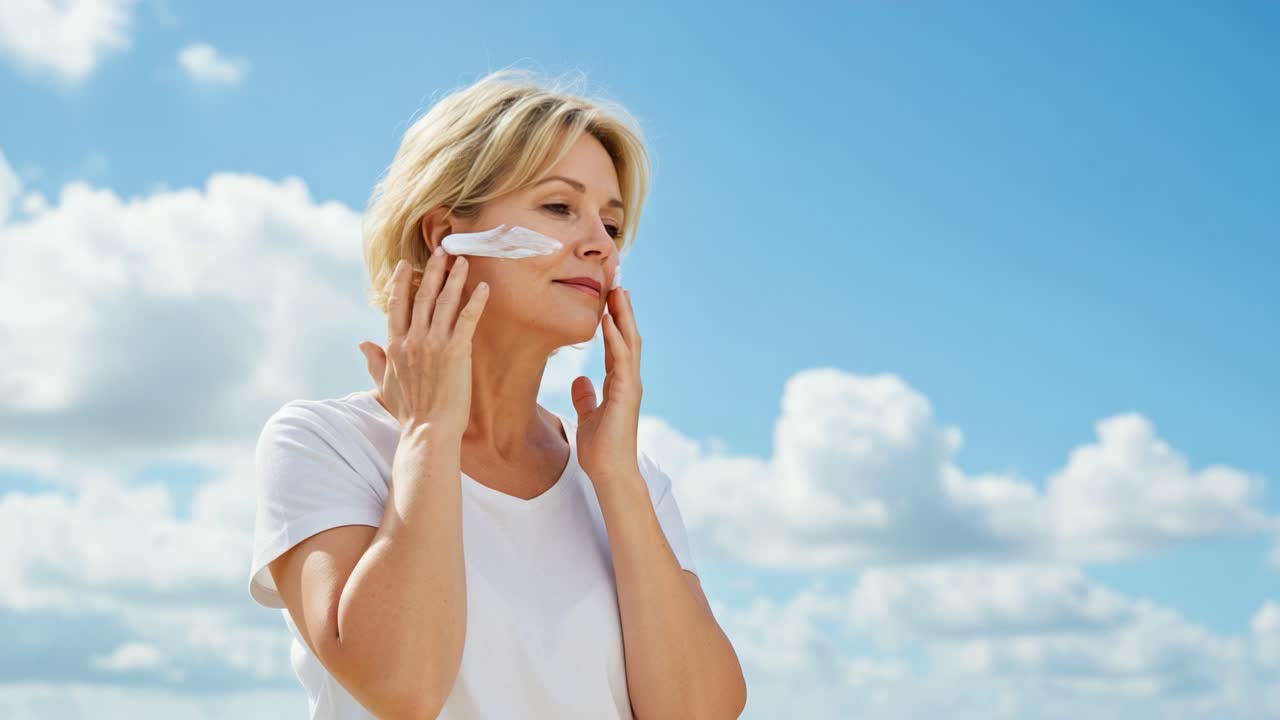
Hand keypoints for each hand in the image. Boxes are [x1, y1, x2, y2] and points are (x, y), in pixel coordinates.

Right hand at [358, 247, 488, 435]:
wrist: (428, 430)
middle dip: (432, 270)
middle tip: (441, 250)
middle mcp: (413, 339)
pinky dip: (475, 301)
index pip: (397, 305)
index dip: (401, 282)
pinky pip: (467, 318)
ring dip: (454, 278)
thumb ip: (375, 361)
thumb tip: (362, 343)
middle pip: (423, 296)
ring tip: (462, 260)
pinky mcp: (456, 350)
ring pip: (445, 302)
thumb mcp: (385, 385)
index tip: (406, 264)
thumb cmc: (409, 413)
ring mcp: (434, 343)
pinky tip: (483, 287)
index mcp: (395, 345)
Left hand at [571, 287, 642, 484]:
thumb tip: (580, 380)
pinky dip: (615, 340)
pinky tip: (609, 322)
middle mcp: (628, 380)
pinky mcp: (627, 394)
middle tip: (617, 283)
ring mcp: (630, 386)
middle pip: (627, 337)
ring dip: (623, 317)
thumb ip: (587, 397)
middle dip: (622, 310)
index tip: (608, 297)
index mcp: (619, 383)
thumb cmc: (601, 449)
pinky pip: (621, 361)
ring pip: (629, 343)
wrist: (610, 472)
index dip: (613, 320)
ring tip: (618, 291)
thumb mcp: (588, 416)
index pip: (616, 345)